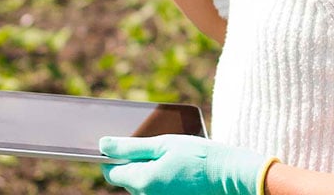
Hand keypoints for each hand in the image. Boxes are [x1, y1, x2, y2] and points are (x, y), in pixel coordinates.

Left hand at [100, 134, 276, 194]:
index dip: (110, 157)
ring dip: (150, 170)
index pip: (110, 172)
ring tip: (169, 156)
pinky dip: (162, 178)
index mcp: (142, 181)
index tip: (117, 145)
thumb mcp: (163, 144)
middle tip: (151, 145)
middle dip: (134, 162)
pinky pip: (158, 190)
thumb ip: (130, 146)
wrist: (231, 177)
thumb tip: (103, 144)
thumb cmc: (198, 156)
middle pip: (128, 179)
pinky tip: (177, 167)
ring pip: (144, 185)